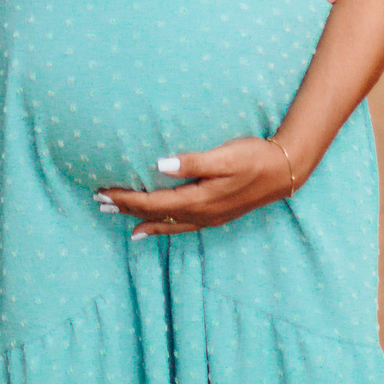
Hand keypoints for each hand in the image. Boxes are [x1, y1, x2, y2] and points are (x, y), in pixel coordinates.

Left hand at [97, 137, 294, 237]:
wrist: (285, 172)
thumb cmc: (254, 157)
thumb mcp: (225, 156)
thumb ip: (193, 162)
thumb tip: (158, 165)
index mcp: (199, 199)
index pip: (152, 202)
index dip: (126, 199)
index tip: (103, 192)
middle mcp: (201, 214)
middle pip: (154, 215)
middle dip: (125, 209)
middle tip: (99, 203)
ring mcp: (208, 218)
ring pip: (165, 223)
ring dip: (139, 218)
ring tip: (116, 217)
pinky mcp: (215, 216)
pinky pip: (179, 226)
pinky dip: (161, 226)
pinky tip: (152, 227)